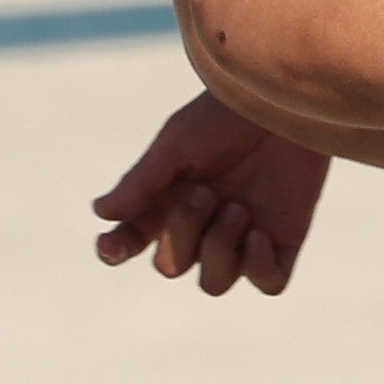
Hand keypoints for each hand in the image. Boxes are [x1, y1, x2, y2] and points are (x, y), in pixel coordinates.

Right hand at [92, 91, 329, 296]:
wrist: (283, 100)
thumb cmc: (225, 115)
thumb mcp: (176, 143)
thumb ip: (142, 182)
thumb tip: (101, 212)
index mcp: (168, 199)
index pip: (133, 238)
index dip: (117, 249)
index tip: (112, 247)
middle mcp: (202, 224)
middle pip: (172, 265)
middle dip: (184, 232)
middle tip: (206, 192)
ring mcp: (242, 237)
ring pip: (215, 283)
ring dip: (219, 249)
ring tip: (238, 209)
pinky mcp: (282, 240)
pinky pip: (269, 283)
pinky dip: (259, 269)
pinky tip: (259, 235)